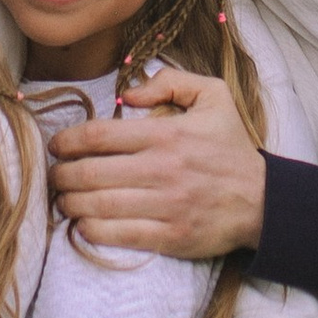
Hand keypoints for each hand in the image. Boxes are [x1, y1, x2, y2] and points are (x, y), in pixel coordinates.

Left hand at [49, 68, 266, 259]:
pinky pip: (117, 235)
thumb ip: (171, 81)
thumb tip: (128, 92)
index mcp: (166, 135)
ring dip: (69, 203)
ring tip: (62, 200)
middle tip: (53, 175)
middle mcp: (161, 170)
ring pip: (98, 205)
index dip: (67, 140)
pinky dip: (91, 230)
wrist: (263, 200)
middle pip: (90, 173)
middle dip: (60, 175)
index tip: (56, 145)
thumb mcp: (214, 96)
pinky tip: (83, 224)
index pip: (99, 135)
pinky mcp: (169, 237)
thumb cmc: (231, 148)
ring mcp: (165, 206)